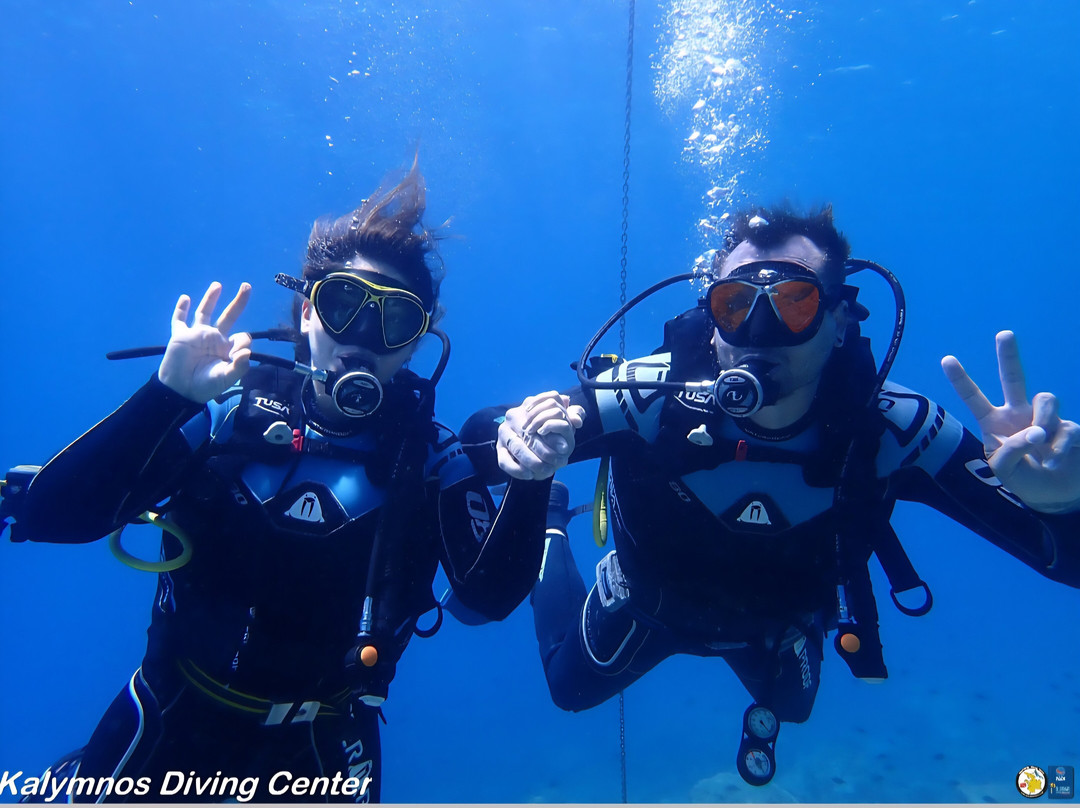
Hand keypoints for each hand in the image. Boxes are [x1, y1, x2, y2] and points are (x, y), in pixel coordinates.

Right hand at [158, 282, 252, 403]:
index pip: (242, 337)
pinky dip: (181, 309)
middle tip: (247, 286)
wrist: (180, 390)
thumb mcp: (226, 379)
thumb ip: (239, 366)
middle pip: (229, 316)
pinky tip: (185, 298)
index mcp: (228, 349)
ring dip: (210, 298)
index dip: (244, 342)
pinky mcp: (181, 335)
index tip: (240, 353)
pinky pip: (179, 320)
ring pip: (205, 312)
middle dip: (239, 302)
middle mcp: (215, 339)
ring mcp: (197, 335)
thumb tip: (248, 350)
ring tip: (218, 285)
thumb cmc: (205, 386)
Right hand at [497, 391, 585, 480]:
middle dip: (544, 451)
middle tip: (557, 463)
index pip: (539, 420)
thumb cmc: (552, 430)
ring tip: (546, 470)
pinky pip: (504, 461)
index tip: (566, 449)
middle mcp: (513, 417)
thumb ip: (572, 416)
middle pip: (528, 435)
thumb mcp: (563, 421)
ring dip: (532, 461)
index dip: (553, 436)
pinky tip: (529, 475)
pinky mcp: (498, 449)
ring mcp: (503, 433)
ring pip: (516, 447)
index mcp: (528, 405)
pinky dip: (517, 470)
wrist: (535, 443)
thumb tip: (578, 420)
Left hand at [942, 330, 1079, 512]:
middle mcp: (1019, 414)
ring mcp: (1046, 418)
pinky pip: (1068, 427)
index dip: (961, 380)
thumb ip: (1012, 450)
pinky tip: (1055, 461)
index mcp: (995, 423)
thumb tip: (1036, 431)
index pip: (974, 398)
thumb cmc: (1022, 479)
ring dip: (1044, 421)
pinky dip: (1060, 447)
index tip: (946, 359)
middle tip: (1003, 333)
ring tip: (1041, 445)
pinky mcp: (1069, 428)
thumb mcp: (1004, 470)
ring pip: (1047, 399)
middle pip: (1014, 378)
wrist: (1053, 494)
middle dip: (1009, 356)